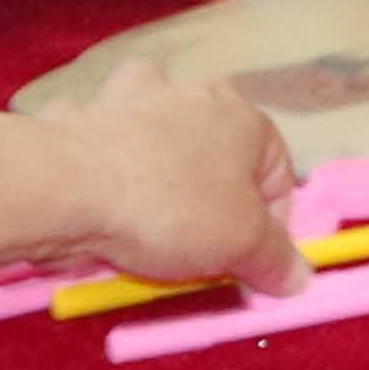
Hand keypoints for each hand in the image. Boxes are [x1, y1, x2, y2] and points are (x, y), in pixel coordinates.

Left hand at [35, 79, 301, 293]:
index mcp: (239, 113)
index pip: (277, 172)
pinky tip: (92, 192)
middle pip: (214, 147)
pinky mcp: (77, 115)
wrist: (68, 188)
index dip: (272, 225)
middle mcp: (186, 91)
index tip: (251, 263)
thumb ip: (277, 259)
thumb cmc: (172, 207)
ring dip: (152, 157)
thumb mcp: (242, 245)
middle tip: (199, 241)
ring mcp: (127, 97)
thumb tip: (301, 278)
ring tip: (147, 208)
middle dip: (211, 192)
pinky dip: (95, 160)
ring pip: (151, 125)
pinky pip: (94, 137)